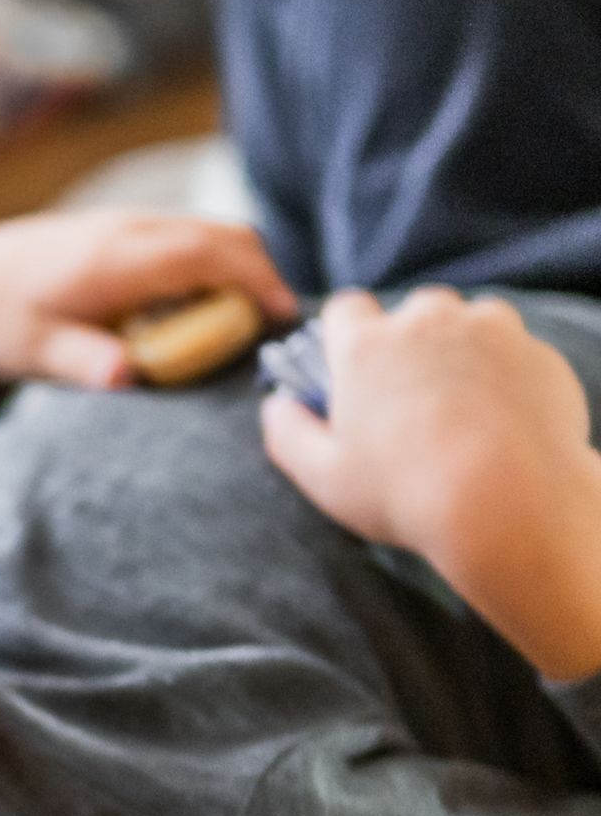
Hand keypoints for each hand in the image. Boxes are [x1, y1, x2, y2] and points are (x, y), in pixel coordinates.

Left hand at [0, 209, 297, 399]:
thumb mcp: (35, 352)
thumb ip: (83, 362)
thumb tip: (123, 377)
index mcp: (114, 259)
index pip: (206, 253)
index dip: (256, 278)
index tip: (284, 316)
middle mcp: (126, 230)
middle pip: (221, 235)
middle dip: (261, 273)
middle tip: (278, 326)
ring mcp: (125, 223)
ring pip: (206, 232)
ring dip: (238, 268)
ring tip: (248, 322)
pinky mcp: (123, 230)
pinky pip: (185, 239)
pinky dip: (212, 265)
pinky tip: (207, 309)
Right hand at [263, 288, 600, 679]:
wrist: (511, 506)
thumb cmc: (407, 494)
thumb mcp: (323, 477)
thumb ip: (287, 433)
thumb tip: (276, 406)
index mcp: (366, 346)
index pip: (346, 309)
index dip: (347, 335)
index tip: (355, 367)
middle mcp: (427, 321)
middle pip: (413, 311)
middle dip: (411, 342)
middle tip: (412, 398)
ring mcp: (490, 331)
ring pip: (470, 323)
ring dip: (462, 350)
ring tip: (461, 408)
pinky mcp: (538, 353)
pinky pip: (516, 350)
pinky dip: (507, 374)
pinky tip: (501, 421)